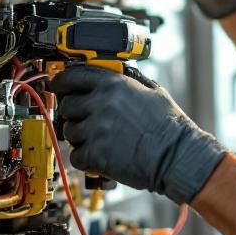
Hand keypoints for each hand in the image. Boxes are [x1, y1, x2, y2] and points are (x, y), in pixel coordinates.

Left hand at [49, 66, 225, 204]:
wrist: (176, 156)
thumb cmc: (170, 127)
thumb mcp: (154, 92)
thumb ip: (131, 82)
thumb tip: (122, 75)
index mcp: (114, 84)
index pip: (72, 76)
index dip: (61, 82)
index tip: (58, 87)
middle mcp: (101, 103)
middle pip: (67, 106)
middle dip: (74, 114)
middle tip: (86, 121)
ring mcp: (96, 129)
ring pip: (69, 132)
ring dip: (80, 138)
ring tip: (99, 140)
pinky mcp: (96, 154)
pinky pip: (76, 156)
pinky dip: (85, 159)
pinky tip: (100, 156)